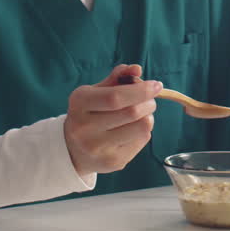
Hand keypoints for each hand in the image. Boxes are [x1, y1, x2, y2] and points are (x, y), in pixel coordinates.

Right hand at [63, 63, 160, 177]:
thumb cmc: (89, 113)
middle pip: (132, 113)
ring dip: (149, 117)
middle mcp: (84, 128)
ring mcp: (98, 148)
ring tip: (141, 115)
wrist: (73, 149)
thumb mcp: (96, 92)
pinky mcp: (113, 162)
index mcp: (80, 103)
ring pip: (142, 128)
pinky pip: (142, 141)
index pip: (116, 97)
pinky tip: (131, 130)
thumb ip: (117, 77)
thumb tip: (136, 69)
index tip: (156, 85)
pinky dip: (143, 132)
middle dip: (149, 103)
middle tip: (150, 100)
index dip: (141, 90)